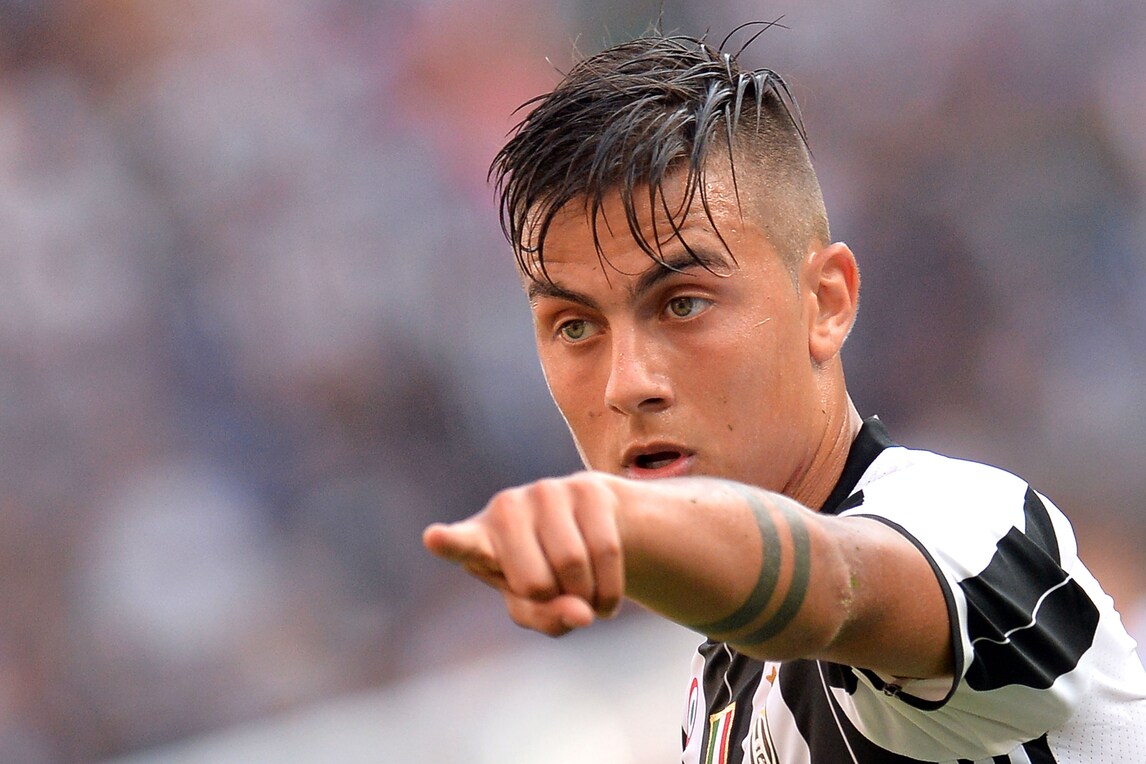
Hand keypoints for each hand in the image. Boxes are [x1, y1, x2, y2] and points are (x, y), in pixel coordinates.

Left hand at [422, 472, 625, 635]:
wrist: (586, 530)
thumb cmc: (544, 573)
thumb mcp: (534, 607)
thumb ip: (548, 619)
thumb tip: (582, 614)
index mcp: (479, 540)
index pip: (462, 543)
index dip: (448, 542)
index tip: (433, 538)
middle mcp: (505, 508)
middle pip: (535, 583)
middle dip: (555, 601)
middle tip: (557, 595)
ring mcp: (545, 492)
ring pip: (573, 565)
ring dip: (587, 598)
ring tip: (582, 596)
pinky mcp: (586, 486)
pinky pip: (605, 550)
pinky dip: (609, 589)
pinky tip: (604, 596)